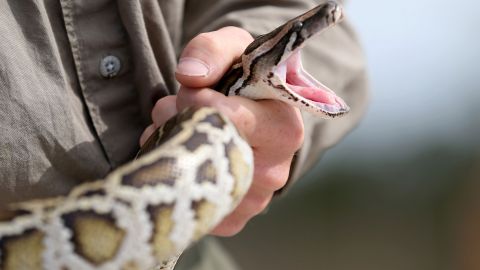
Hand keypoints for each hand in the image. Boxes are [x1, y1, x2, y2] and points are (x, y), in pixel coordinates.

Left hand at [140, 27, 303, 235]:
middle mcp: (275, 172)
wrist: (254, 113)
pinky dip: (176, 176)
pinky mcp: (232, 219)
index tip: (191, 90)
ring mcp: (254, 200)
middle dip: (178, 123)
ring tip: (181, 130)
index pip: (228, 118)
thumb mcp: (234, 49)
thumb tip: (189, 76)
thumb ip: (212, 51)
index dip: (195, 100)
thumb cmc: (245, 80)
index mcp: (285, 129)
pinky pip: (189, 201)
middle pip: (205, 151)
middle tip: (177, 109)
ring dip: (173, 148)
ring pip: (192, 178)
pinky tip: (185, 158)